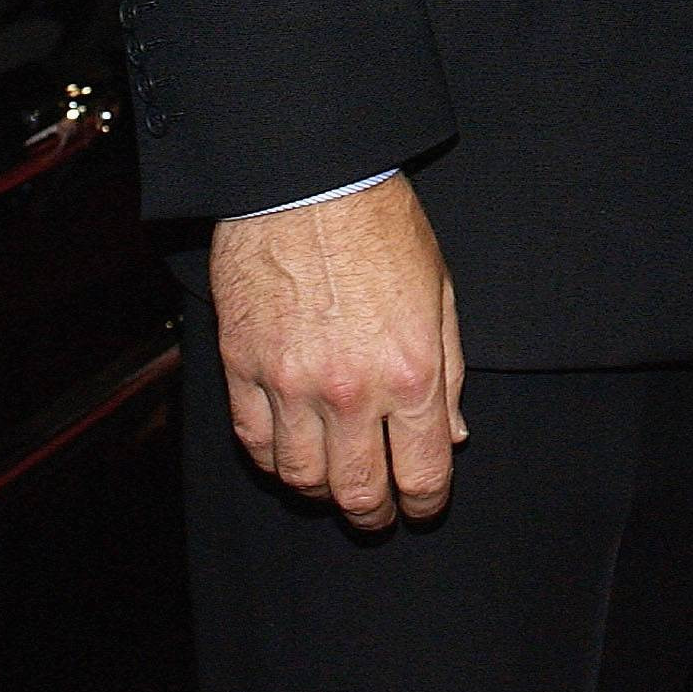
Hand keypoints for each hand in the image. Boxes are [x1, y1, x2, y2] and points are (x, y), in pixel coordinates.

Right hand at [209, 172, 465, 528]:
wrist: (307, 177)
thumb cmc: (380, 222)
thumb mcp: (439, 290)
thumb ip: (448, 372)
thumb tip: (450, 436)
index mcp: (411, 371)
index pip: (422, 475)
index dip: (425, 504)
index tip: (422, 506)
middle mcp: (350, 390)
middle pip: (358, 493)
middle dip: (374, 514)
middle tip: (378, 512)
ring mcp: (290, 383)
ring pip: (301, 479)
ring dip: (322, 491)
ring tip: (334, 479)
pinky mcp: (242, 367)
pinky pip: (255, 443)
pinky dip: (273, 459)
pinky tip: (290, 450)